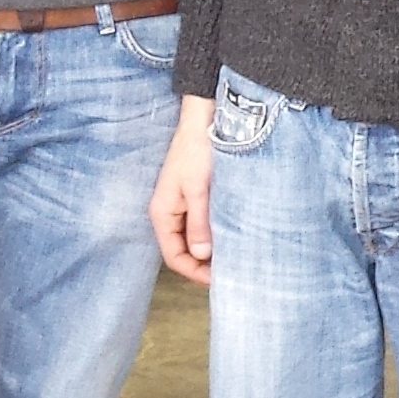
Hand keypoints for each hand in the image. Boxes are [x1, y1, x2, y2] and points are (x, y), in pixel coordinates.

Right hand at [149, 96, 216, 284]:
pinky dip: (215, 233)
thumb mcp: (199, 189)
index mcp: (163, 213)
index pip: (174, 257)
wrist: (204, 118)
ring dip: (212, 250)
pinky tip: (233, 234)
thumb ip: (200, 223)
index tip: (221, 280)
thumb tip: (203, 255)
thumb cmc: (198, 149)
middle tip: (232, 271)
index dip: (196, 273)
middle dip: (204, 265)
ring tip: (235, 255)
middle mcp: (170, 212)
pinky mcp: (196, 196)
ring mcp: (183, 205)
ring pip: (195, 239)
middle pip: (184, 251)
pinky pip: (202, 224)